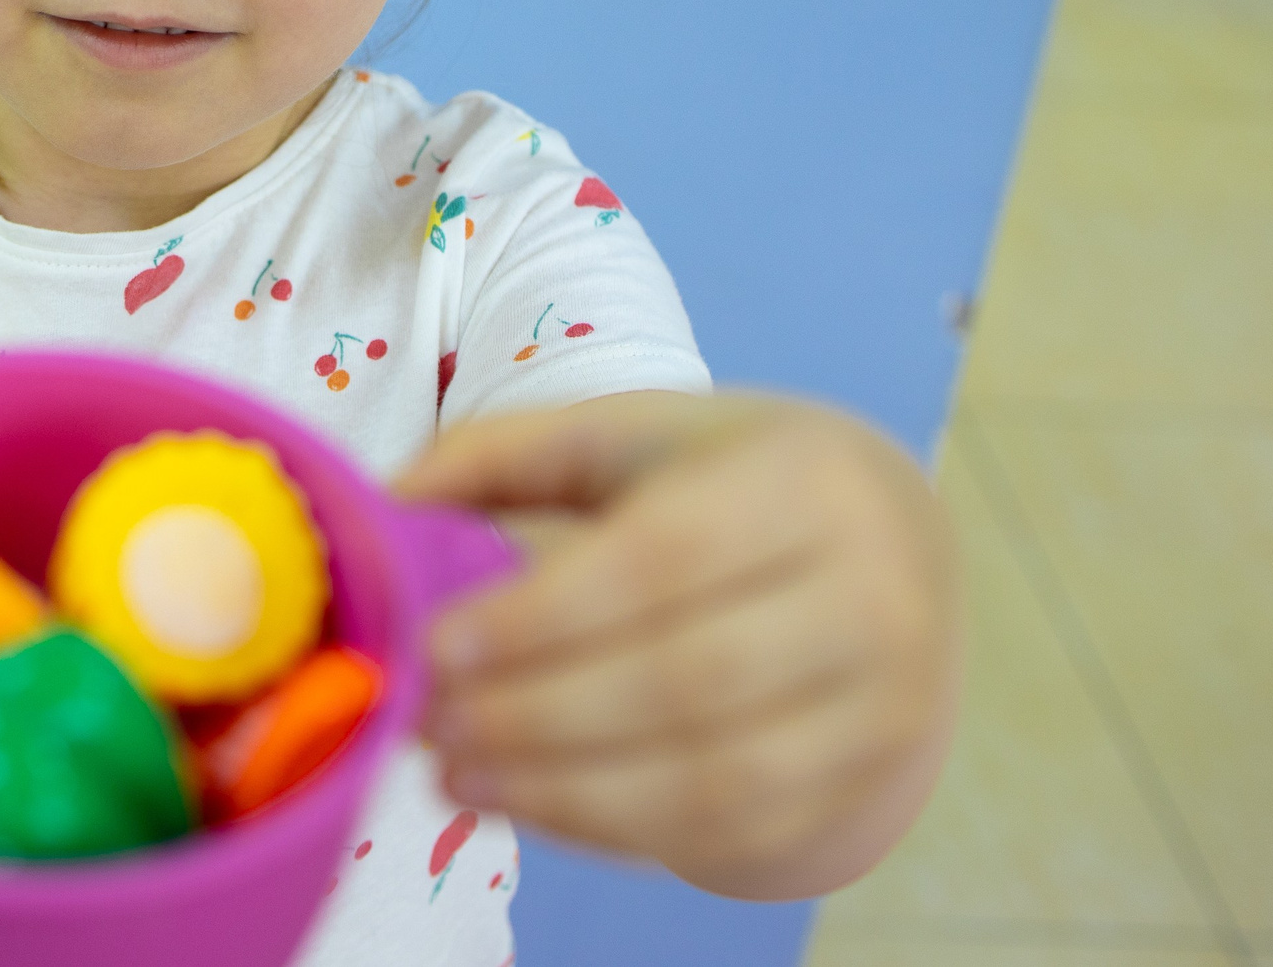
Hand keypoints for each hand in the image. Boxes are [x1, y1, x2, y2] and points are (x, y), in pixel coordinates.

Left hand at [396, 390, 959, 898]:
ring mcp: (883, 706)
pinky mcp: (867, 789)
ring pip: (716, 780)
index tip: (434, 649)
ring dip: (567, 791)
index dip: (541, 616)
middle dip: (537, 716)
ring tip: (459, 775)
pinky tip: (529, 802)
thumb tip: (382, 508)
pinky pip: (733, 834)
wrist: (890, 549)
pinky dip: (614, 830)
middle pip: (688, 681)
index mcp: (805, 482)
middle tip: (429, 723)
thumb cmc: (726, 483)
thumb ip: (499, 456)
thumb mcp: (625, 436)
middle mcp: (871, 595)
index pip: (665, 559)